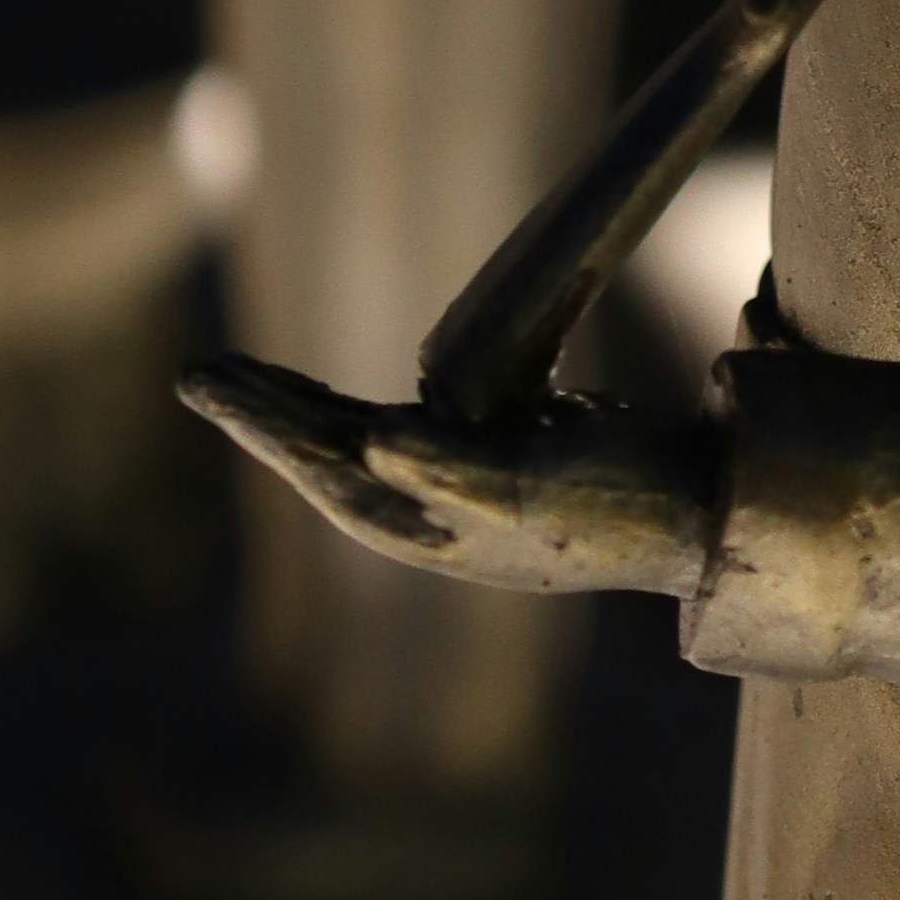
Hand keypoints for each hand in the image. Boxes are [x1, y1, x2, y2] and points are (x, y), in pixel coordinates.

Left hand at [184, 355, 716, 598]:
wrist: (700, 508)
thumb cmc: (617, 504)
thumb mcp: (527, 488)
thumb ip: (446, 471)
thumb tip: (370, 444)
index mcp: (428, 526)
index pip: (324, 464)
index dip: (264, 424)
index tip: (208, 381)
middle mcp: (432, 515)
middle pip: (326, 454)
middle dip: (263, 411)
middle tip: (198, 373)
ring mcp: (459, 493)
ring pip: (356, 441)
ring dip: (299, 406)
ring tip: (239, 374)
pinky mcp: (491, 463)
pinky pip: (407, 430)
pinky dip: (362, 409)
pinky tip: (348, 400)